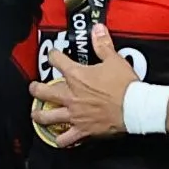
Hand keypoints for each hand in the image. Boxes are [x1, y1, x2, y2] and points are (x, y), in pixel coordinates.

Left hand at [28, 29, 139, 147]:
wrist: (135, 108)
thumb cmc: (124, 84)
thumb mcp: (114, 60)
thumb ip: (102, 44)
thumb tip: (97, 28)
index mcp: (76, 76)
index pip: (57, 61)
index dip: (53, 56)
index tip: (52, 55)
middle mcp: (70, 95)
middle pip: (44, 91)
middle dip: (36, 89)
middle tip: (34, 88)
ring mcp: (74, 114)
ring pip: (48, 116)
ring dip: (40, 115)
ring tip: (36, 114)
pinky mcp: (82, 130)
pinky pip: (66, 139)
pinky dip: (61, 140)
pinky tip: (58, 140)